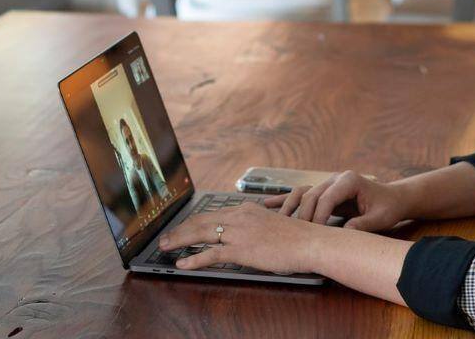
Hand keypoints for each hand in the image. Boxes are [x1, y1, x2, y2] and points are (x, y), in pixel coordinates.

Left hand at [158, 202, 325, 272]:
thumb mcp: (272, 224)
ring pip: (201, 234)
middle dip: (180, 229)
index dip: (194, 221)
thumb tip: (245, 235)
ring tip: (165, 247)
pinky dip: (194, 259)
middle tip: (165, 237)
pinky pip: (211, 254)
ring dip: (179, 240)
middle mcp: (240, 217)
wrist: (310, 242)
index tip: (183, 227)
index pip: (213, 214)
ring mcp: (239, 232)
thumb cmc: (297, 237)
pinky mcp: (241, 249)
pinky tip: (182, 264)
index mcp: (247, 209)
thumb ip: (255, 226)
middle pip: (201, 220)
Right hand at [264, 170, 408, 231]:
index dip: (318, 217)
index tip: (314, 235)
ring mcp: (328, 183)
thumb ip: (363, 225)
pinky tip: (268, 204)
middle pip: (310, 195)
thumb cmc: (388, 208)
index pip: (326, 198)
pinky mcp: (324, 191)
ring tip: (276, 221)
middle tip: (296, 235)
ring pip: (302, 193)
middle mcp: (335, 178)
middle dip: (302, 215)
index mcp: (349, 180)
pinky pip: (302, 194)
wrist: (392, 198)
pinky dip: (285, 199)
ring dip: (288, 207)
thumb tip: (344, 233)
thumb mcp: (380, 218)